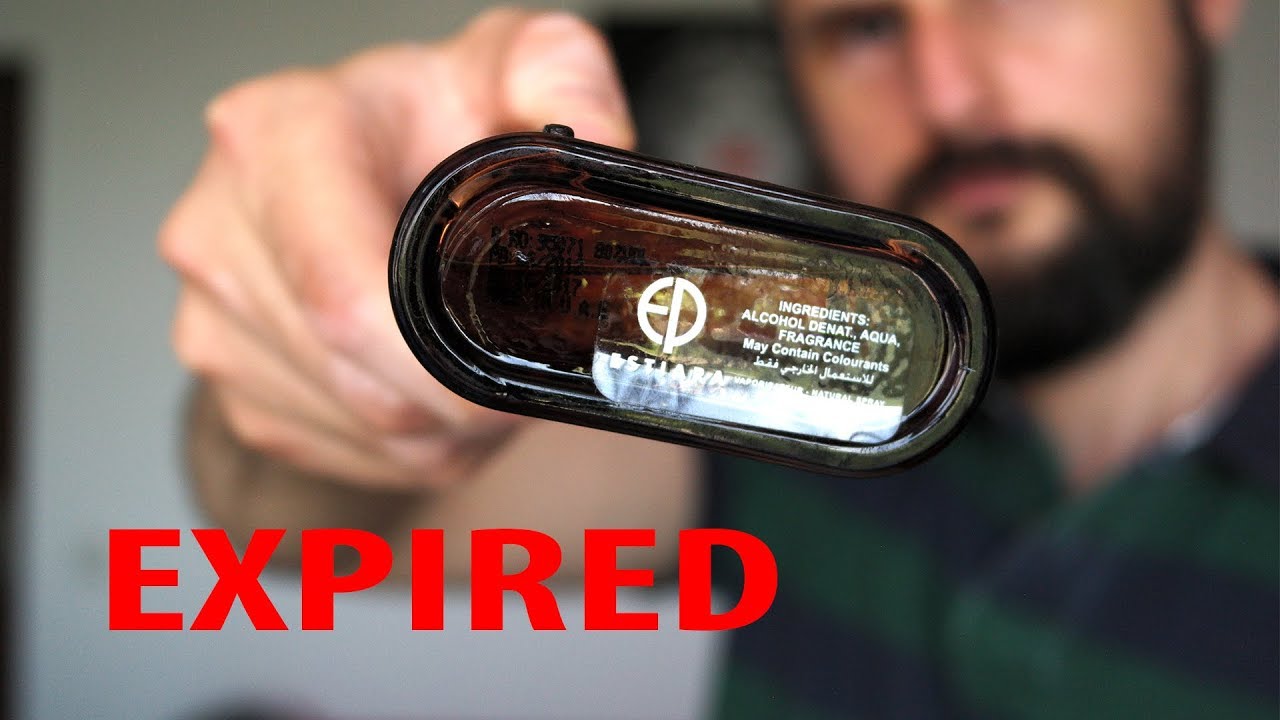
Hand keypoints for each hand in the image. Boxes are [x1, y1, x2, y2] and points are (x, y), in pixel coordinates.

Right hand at [159, 8, 633, 488]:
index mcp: (276, 138)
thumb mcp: (507, 63)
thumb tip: (599, 137)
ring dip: (442, 426)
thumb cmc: (422, 120)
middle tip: (522, 377)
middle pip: (359, 377)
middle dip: (460, 401)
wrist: (352, 166)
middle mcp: (219, 229)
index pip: (344, 294)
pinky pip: (342, 452)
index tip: (511, 372)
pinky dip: (408, 445)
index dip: (440, 363)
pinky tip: (432, 389)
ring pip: (360, 426)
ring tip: (478, 365)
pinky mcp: (232, 386)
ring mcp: (213, 317)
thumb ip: (562, 75)